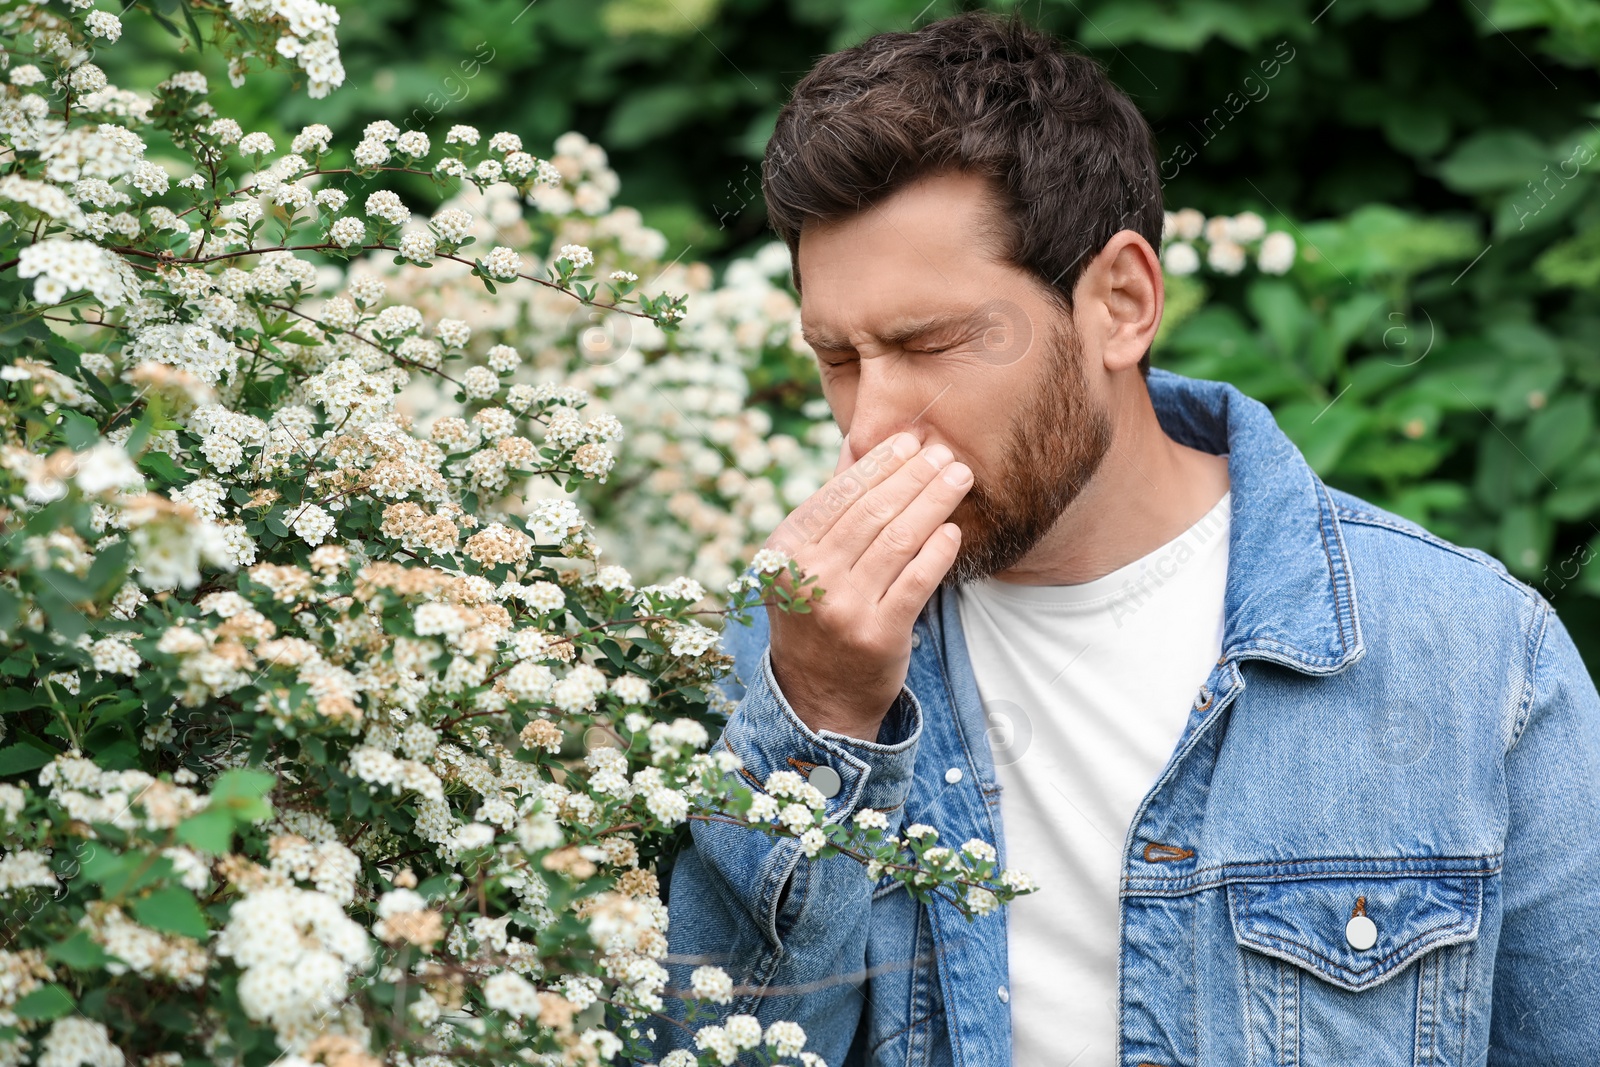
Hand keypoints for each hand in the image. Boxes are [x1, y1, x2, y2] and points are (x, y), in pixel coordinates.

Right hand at [761, 427, 971, 740]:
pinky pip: (917, 580)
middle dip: (915, 476)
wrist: (816, 694)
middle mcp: (809, 578)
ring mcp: (843, 609)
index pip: (840, 494)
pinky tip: (953, 530)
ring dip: (934, 502)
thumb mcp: (804, 560)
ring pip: (899, 540)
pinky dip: (939, 550)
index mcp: (784, 551)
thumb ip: (831, 504)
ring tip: (959, 478)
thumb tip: (860, 440)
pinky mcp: (878, 635)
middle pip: (874, 512)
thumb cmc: (815, 612)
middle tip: (945, 454)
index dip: (880, 463)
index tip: (911, 442)